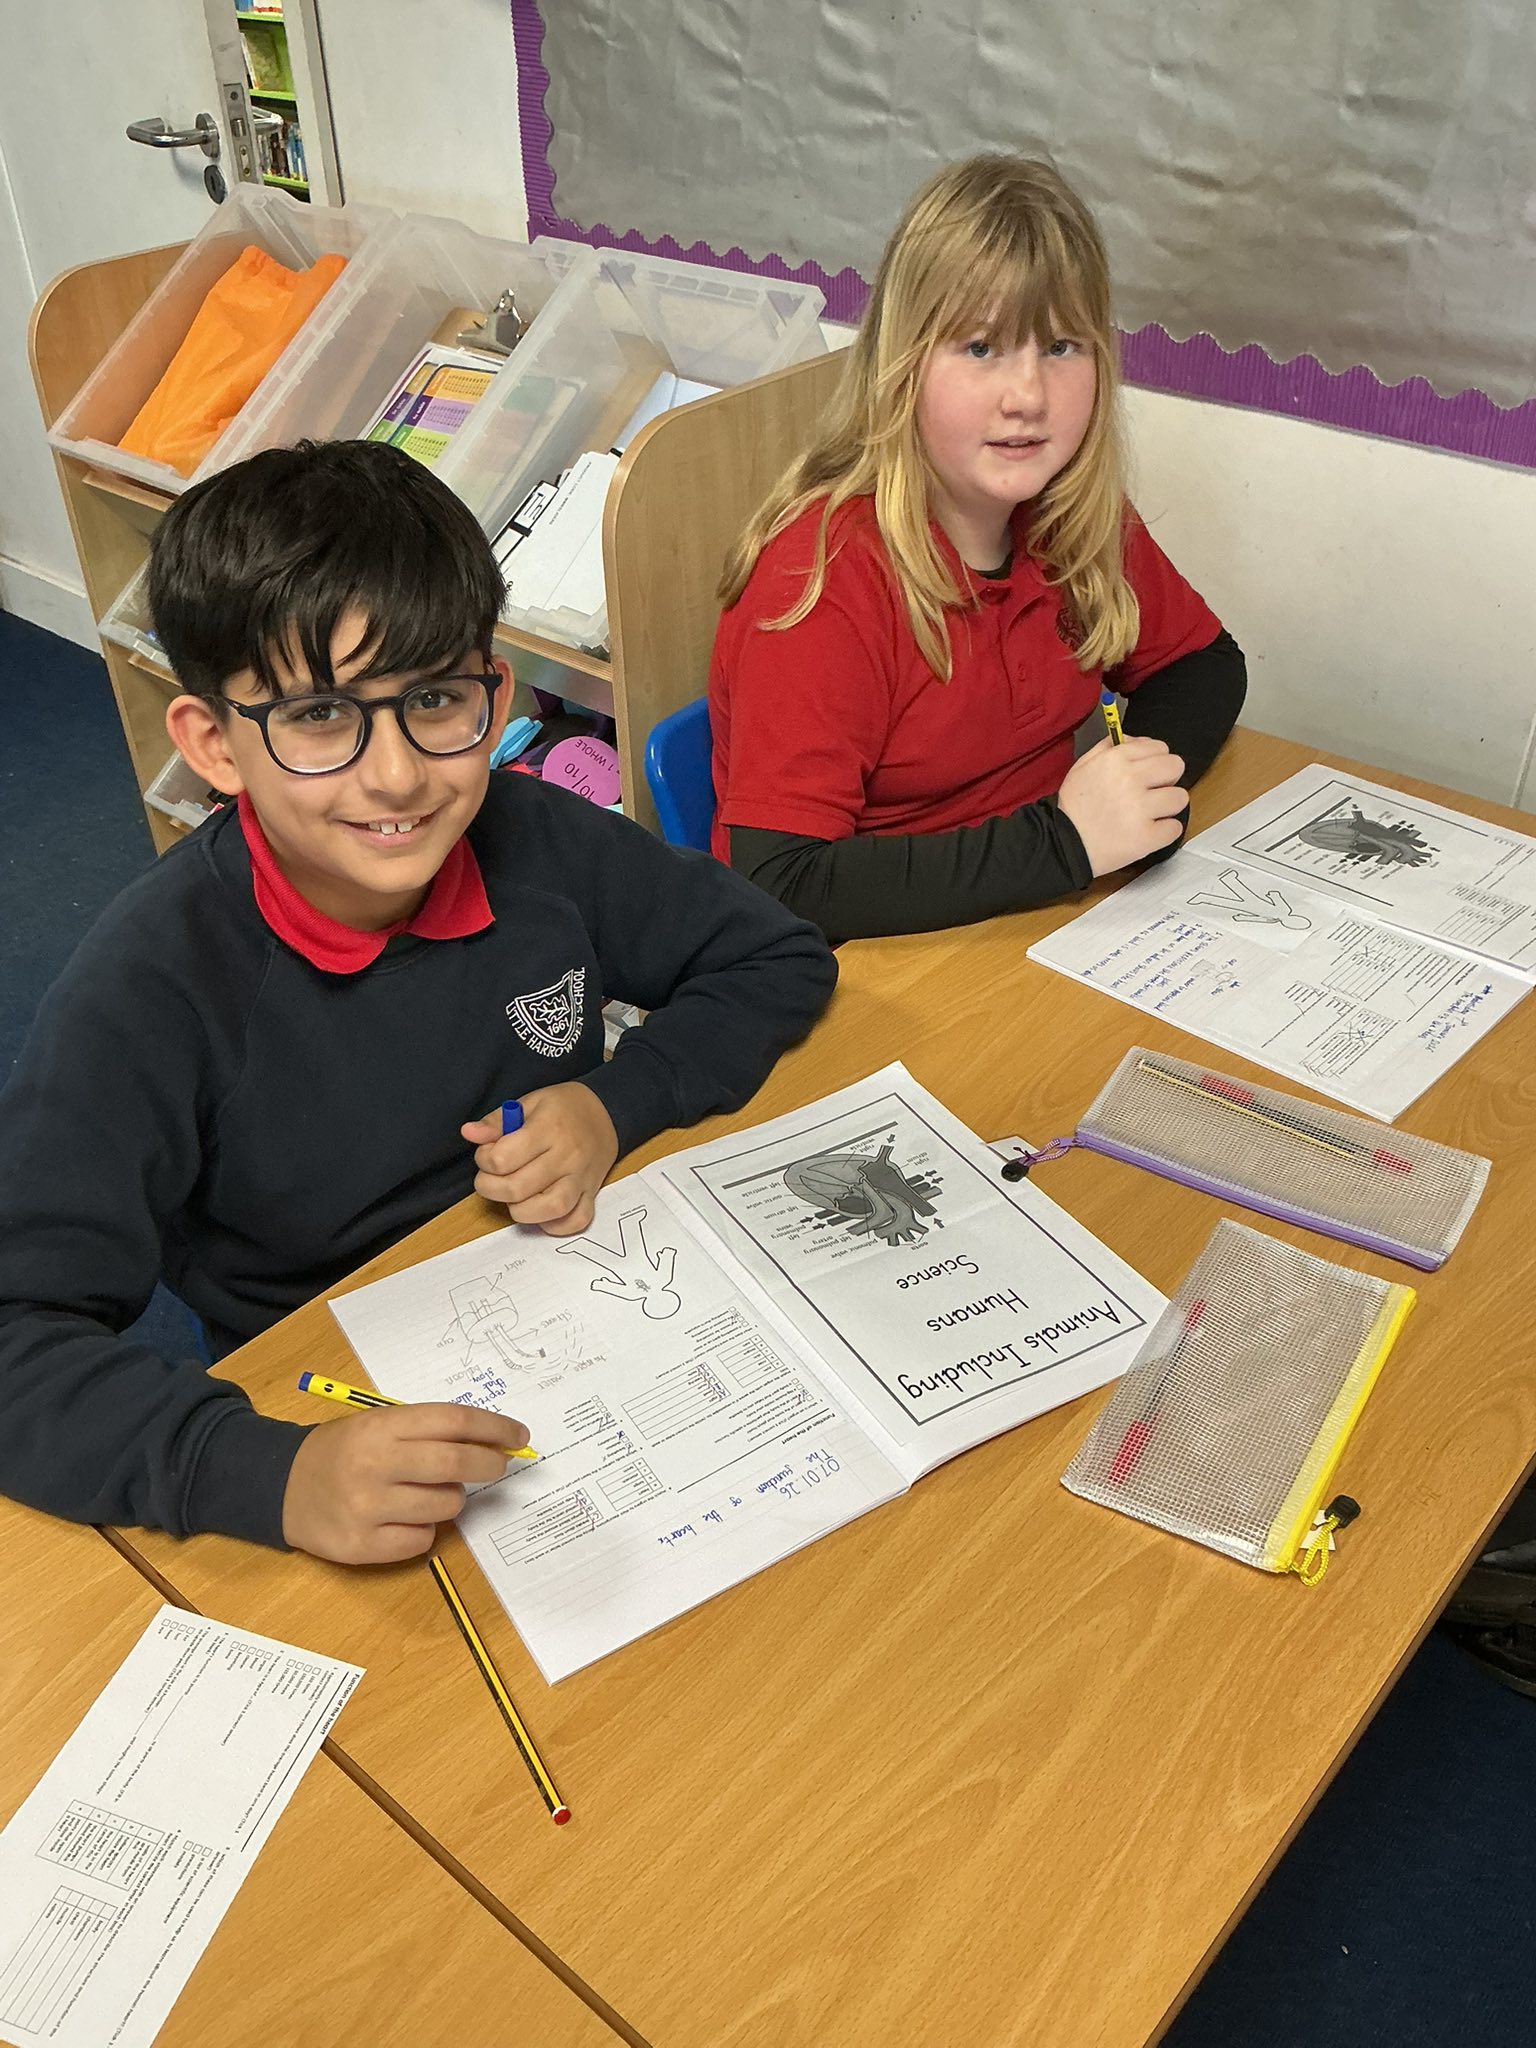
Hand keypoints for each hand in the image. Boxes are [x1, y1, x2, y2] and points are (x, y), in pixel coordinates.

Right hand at [281, 1403, 529, 1563]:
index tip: (519, 1436)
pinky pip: (421, 1541)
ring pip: (444, 1507)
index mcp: (381, 1427)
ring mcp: (366, 1508)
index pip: (452, 1422)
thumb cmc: (342, 1450)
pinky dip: (426, 1531)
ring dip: (452, 1500)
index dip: (493, 1428)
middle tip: (498, 1466)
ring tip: (430, 1493)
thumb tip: (492, 1444)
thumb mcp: (377, 1424)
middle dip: (488, 1465)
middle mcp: (374, 1465)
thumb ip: (427, 1431)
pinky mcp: (361, 1546)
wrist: (280, 1486)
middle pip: (454, 1465)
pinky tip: (406, 1519)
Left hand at [461, 1082, 618, 1234]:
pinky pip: (576, 1220)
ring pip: (549, 1209)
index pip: (502, 1159)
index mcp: (548, 1128)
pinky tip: (541, 1212)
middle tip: (492, 1178)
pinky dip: (556, 1225)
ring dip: (521, 1210)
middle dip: (491, 1188)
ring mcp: (581, 1177)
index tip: (487, 1155)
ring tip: (515, 1197)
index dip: (484, 1161)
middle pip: (518, 1188)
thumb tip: (470, 1133)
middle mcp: (566, 1155)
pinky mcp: (592, 1193)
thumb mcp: (529, 1102)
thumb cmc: (564, 1108)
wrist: (607, 1112)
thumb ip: (496, 1121)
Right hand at [1057, 734, 1188, 876]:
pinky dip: (1164, 832)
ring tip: (1150, 814)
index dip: (1157, 760)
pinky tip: (1148, 832)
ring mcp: (1140, 809)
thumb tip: (1138, 741)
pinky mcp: (1146, 837)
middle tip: (1154, 791)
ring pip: (1180, 797)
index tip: (1150, 772)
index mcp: (1116, 759)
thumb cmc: (1074, 808)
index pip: (1160, 747)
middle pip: (1176, 767)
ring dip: (1168, 806)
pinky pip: (1175, 828)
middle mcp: (1130, 779)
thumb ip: (1111, 747)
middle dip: (1167, 779)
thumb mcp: (1084, 766)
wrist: (1062, 845)